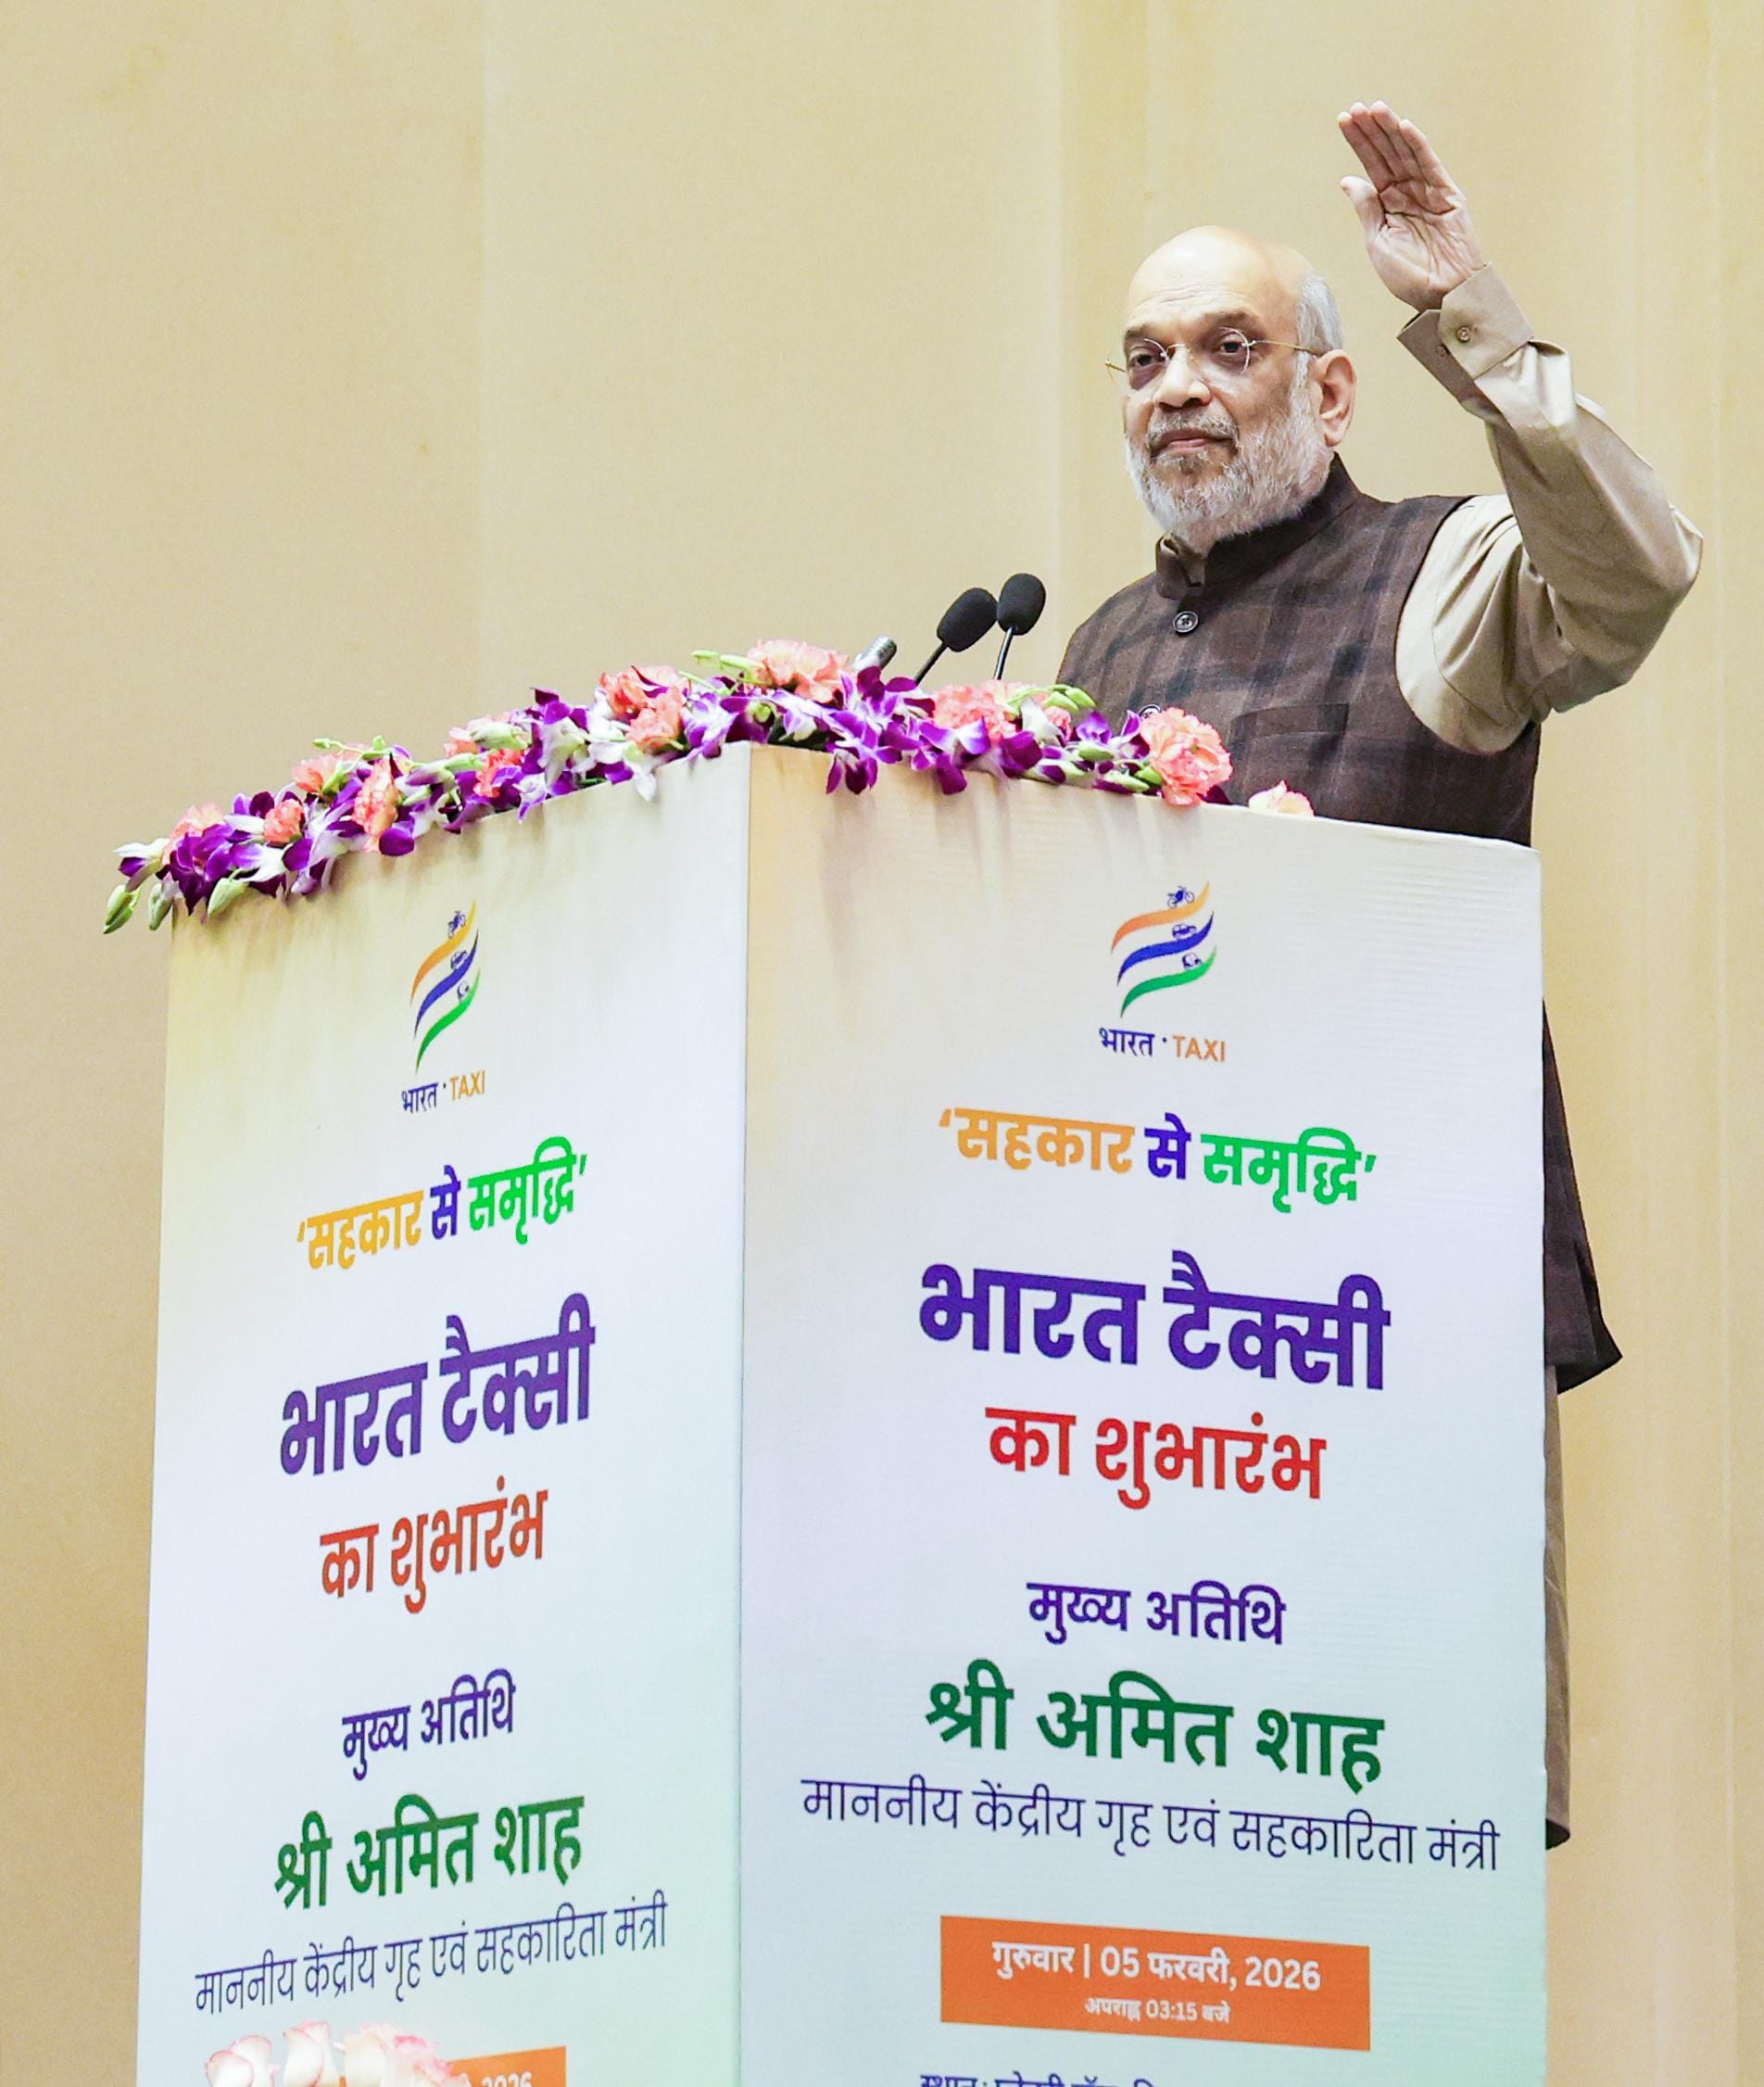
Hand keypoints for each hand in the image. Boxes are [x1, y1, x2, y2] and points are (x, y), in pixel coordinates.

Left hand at [1338, 102, 1485, 310]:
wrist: (1441, 294)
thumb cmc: (1408, 276)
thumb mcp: (1378, 241)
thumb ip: (1367, 208)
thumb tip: (1348, 179)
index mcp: (1389, 204)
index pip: (1371, 166)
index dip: (1359, 143)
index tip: (1344, 120)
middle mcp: (1408, 192)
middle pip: (1387, 154)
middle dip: (1372, 131)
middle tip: (1356, 108)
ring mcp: (1428, 191)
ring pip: (1406, 153)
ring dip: (1390, 130)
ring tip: (1374, 109)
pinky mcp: (1448, 194)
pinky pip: (1430, 164)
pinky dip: (1417, 145)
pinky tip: (1402, 127)